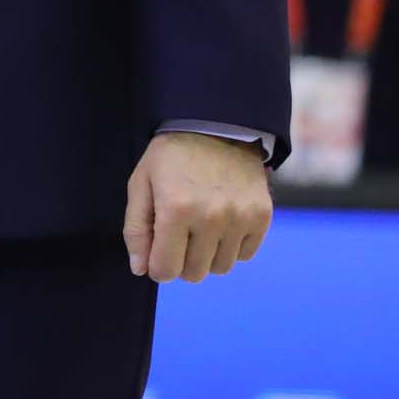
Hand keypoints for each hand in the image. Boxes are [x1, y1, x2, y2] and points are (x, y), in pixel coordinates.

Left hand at [124, 131, 271, 282]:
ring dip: (207, 256)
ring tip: (199, 228)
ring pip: (221, 267)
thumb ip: (136, 229)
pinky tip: (221, 224)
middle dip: (181, 261)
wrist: (216, 125)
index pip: (165, 269)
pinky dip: (231, 247)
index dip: (157, 267)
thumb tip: (141, 269)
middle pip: (194, 273)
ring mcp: (240, 217)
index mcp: (176, 209)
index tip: (157, 253)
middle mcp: (211, 217)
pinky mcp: (262, 216)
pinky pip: (245, 255)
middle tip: (178, 236)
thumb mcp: (141, 183)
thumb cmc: (171, 156)